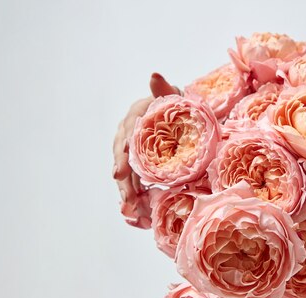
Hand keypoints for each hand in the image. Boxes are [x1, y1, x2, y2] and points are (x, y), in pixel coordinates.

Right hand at [112, 73, 179, 227]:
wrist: (185, 119)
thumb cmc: (181, 108)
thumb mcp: (176, 99)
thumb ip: (165, 91)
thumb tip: (154, 75)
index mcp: (137, 117)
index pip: (127, 132)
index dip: (123, 150)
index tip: (121, 167)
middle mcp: (129, 134)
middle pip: (122, 157)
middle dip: (123, 177)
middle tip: (124, 194)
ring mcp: (132, 151)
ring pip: (125, 173)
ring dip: (127, 192)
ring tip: (129, 209)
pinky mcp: (138, 166)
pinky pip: (133, 182)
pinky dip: (135, 197)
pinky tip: (136, 214)